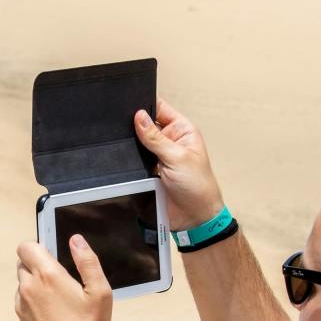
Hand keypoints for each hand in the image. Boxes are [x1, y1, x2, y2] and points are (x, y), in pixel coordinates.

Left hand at [15, 235, 112, 320]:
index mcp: (47, 275)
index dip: (38, 245)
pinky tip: (53, 311)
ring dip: (35, 282)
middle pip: (23, 262)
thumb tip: (76, 240)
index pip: (26, 246)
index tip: (52, 253)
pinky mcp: (21, 318)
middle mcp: (29, 287)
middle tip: (60, 276)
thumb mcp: (100, 292)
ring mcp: (22, 304)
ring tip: (59, 297)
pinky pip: (23, 299)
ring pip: (23, 282)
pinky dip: (34, 299)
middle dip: (38, 263)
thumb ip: (88, 261)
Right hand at [134, 99, 224, 228]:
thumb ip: (155, 137)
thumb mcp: (177, 157)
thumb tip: (139, 116)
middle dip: (134, 125)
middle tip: (122, 126)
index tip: (129, 103)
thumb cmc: (198, 187)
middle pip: (146, 124)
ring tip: (126, 146)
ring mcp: (158, 156)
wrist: (194, 218)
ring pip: (138, 143)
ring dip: (132, 145)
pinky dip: (129, 160)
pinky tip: (126, 160)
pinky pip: (134, 160)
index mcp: (182, 131)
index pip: (160, 108)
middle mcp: (170, 141)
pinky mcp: (149, 170)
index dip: (145, 103)